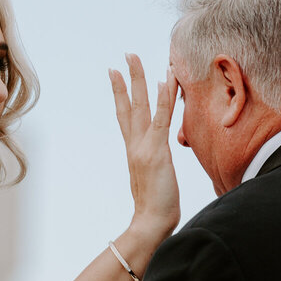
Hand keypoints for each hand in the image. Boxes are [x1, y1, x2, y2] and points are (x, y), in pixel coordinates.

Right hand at [110, 53, 179, 240]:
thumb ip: (154, 169)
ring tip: (135, 57)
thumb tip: (156, 169)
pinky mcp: (157, 151)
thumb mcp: (155, 182)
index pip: (126, 116)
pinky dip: (164, 98)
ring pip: (141, 106)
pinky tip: (164, 79)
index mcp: (134, 151)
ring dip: (139, 79)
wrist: (150, 224)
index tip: (116, 74)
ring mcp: (144, 146)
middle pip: (128, 105)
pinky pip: (162, 118)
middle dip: (127, 79)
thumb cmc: (155, 209)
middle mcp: (135, 145)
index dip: (121, 94)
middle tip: (125, 56)